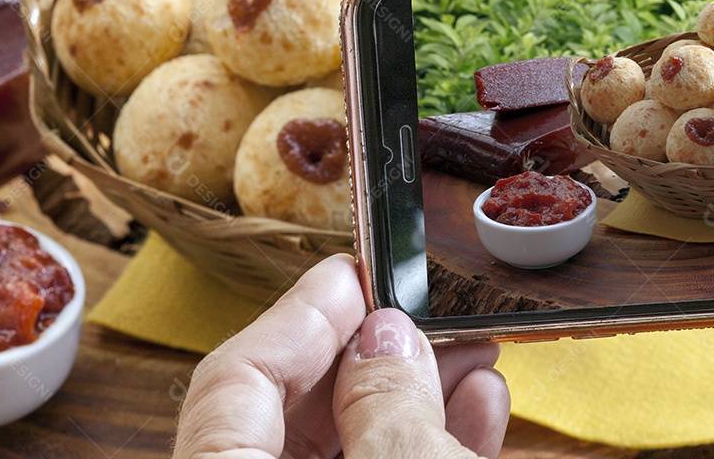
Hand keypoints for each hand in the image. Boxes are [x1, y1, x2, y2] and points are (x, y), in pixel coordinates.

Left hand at [172, 254, 509, 457]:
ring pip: (341, 448)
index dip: (302, 314)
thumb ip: (388, 406)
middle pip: (289, 409)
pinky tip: (477, 407)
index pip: (237, 378)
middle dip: (369, 351)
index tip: (353, 271)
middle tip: (420, 310)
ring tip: (470, 353)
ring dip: (411, 397)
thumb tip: (388, 338)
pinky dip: (423, 446)